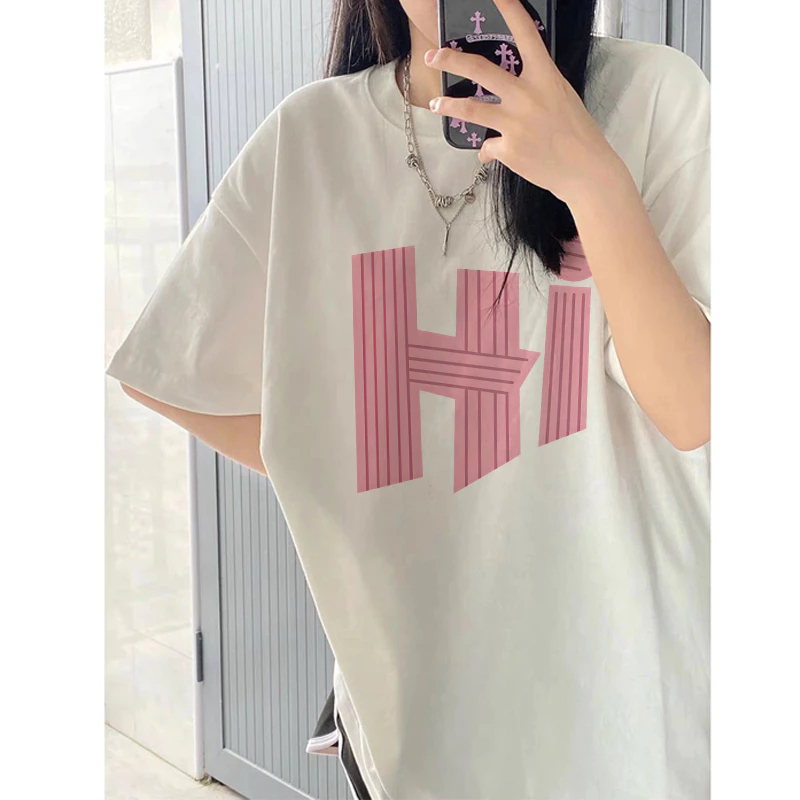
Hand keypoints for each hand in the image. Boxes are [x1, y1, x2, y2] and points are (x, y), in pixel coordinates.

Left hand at [424, 0, 623, 204]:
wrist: (586, 171)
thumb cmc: (577, 134)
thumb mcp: (561, 98)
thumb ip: (534, 91)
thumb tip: (509, 98)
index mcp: (545, 76)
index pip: (525, 33)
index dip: (508, 9)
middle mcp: (527, 95)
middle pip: (480, 69)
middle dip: (451, 60)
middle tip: (433, 55)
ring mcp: (515, 123)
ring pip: (471, 109)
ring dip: (449, 105)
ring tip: (436, 103)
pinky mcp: (508, 149)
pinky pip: (488, 146)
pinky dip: (490, 150)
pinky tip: (499, 154)